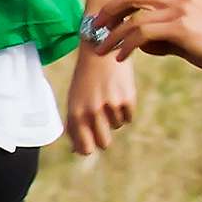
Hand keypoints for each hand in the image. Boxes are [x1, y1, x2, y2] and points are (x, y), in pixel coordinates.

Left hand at [62, 41, 138, 156]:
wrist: (101, 50)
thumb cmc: (85, 79)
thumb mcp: (74, 99)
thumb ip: (74, 126)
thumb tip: (76, 151)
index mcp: (76, 113)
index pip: (85, 148)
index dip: (89, 148)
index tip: (91, 144)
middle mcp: (92, 111)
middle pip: (104, 143)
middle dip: (104, 136)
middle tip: (102, 122)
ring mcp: (111, 106)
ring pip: (116, 127)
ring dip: (113, 117)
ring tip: (107, 97)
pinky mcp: (127, 99)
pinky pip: (128, 117)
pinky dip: (124, 110)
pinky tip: (117, 93)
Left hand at [86, 0, 201, 78]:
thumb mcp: (189, 40)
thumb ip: (165, 39)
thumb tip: (141, 46)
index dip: (118, 6)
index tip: (104, 21)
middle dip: (109, 12)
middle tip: (95, 29)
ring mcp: (180, 11)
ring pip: (134, 18)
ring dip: (113, 35)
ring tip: (102, 50)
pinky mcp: (182, 27)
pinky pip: (143, 34)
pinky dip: (127, 45)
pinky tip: (121, 57)